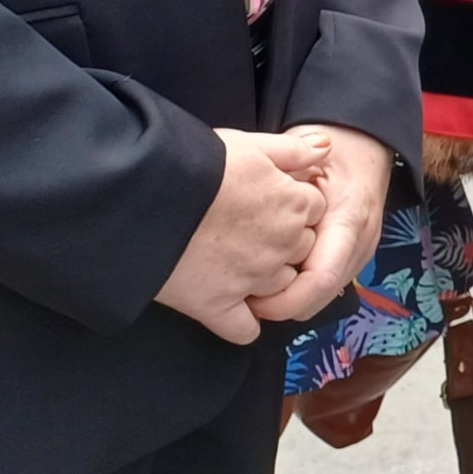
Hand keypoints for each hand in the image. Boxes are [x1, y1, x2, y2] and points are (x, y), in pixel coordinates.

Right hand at [155, 128, 327, 344]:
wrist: (146, 197)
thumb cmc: (197, 164)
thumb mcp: (248, 144)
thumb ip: (292, 150)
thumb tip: (326, 148)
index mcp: (294, 205)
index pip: (314, 211)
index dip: (292, 207)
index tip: (268, 204)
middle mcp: (283, 245)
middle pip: (302, 250)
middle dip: (284, 244)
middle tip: (250, 234)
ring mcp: (254, 279)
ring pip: (281, 289)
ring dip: (267, 282)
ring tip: (236, 267)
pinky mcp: (219, 306)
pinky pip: (245, 329)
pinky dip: (241, 324)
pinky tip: (229, 309)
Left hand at [246, 124, 392, 324]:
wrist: (368, 141)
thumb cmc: (334, 146)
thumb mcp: (302, 155)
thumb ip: (281, 186)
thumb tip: (251, 222)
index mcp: (348, 220)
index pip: (320, 280)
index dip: (282, 300)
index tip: (248, 299)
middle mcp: (360, 244)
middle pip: (319, 297)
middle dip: (280, 305)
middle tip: (241, 295)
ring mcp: (360, 253)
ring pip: (321, 298)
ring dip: (289, 298)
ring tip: (255, 283)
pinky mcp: (353, 257)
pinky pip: (324, 285)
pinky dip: (299, 287)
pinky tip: (276, 271)